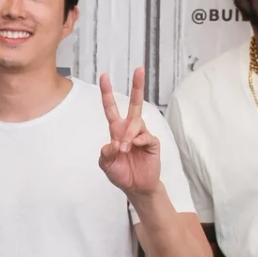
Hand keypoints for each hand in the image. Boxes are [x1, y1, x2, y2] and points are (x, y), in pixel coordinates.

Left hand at [97, 68, 161, 196]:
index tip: (104, 76)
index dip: (107, 93)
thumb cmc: (121, 173)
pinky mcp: (152, 143)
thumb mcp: (106, 164)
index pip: (111, 108)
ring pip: (137, 123)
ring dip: (129, 135)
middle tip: (139, 68)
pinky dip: (138, 141)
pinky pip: (146, 136)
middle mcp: (130, 129)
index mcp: (117, 130)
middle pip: (135, 103)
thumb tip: (115, 142)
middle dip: (138, 85)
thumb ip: (106, 153)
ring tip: (124, 149)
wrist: (136, 188)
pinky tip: (135, 147)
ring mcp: (142, 135)